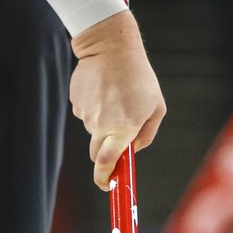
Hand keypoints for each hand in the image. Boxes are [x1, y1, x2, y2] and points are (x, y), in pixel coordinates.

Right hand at [68, 10, 166, 190]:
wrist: (109, 47)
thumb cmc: (138, 76)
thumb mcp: (156, 106)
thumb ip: (146, 134)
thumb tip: (133, 151)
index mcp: (123, 128)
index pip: (107, 163)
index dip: (106, 178)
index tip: (108, 186)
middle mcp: (101, 125)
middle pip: (97, 154)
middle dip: (106, 154)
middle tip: (118, 139)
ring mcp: (86, 114)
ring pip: (94, 131)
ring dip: (104, 124)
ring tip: (116, 98)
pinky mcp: (76, 104)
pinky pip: (86, 115)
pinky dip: (95, 109)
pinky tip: (104, 91)